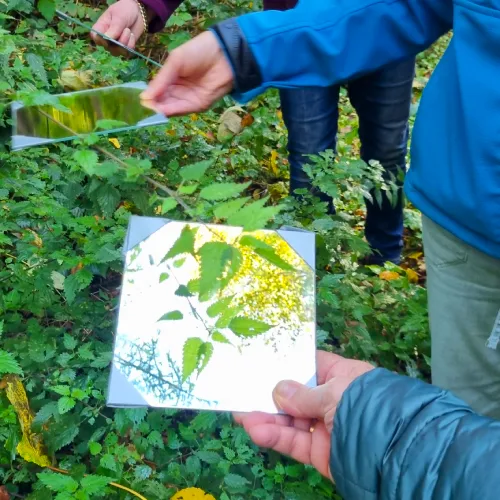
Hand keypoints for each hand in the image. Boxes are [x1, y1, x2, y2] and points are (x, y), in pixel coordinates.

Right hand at [91, 0, 145, 55]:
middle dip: (118, 41)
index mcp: (101, 28)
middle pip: (107, 48)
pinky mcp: (124, 49)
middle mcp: (106, 39)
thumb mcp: (119, 17)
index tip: (108, 38)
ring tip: (129, 31)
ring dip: (125, 42)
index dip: (100, 40)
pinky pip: (126, 53)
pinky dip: (130, 45)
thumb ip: (114, 28)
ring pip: (117, 52)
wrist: (137, 13)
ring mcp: (115, 45)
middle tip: (127, 30)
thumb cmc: (124, 11)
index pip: (95, 38)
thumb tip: (107, 39)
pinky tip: (132, 36)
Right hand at [140, 31, 233, 115]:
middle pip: (161, 101)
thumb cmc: (199, 52)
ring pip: (170, 108)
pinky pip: (182, 110)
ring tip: (148, 110)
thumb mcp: (175, 62)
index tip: (136, 100)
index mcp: (171, 78)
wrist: (224, 55)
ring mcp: (188, 99)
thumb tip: (144, 97)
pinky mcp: (198, 105)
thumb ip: (161, 80)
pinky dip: (170, 111)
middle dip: (151, 106)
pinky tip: (160, 111)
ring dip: (159, 110)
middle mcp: (178, 91)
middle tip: (140, 108)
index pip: (156, 91)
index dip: (148, 96)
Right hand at [233, 351, 373, 479]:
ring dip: (266, 417)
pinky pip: (293, 442)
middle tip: (242, 392)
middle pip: (295, 395)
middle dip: (269, 395)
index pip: (311, 366)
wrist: (395, 453)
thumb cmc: (366, 406)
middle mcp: (332, 400)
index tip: (262, 362)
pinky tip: (255, 429)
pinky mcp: (320, 452)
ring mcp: (325, 426)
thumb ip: (303, 395)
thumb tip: (277, 391)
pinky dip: (274, 436)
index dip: (289, 364)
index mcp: (342, 376)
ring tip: (240, 414)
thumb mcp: (335, 392)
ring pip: (290, 420)